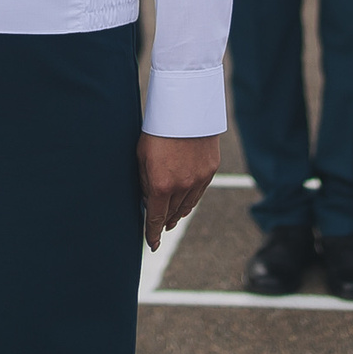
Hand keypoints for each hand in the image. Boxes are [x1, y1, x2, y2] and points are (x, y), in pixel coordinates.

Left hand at [139, 132, 219, 249]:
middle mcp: (182, 186)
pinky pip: (199, 193)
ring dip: (178, 213)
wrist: (186, 108)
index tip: (152, 244)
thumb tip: (149, 201)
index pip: (155, 218)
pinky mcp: (210, 170)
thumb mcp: (142, 156)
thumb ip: (145, 182)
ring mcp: (198, 179)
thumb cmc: (158, 130)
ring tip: (172, 218)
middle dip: (164, 222)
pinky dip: (190, 200)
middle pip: (172, 214)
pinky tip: (185, 203)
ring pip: (187, 206)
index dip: (152, 234)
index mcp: (161, 184)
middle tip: (160, 229)